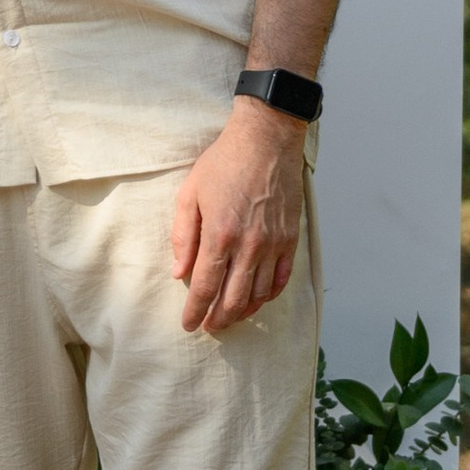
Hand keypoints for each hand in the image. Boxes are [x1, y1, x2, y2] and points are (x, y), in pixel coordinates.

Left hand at [170, 100, 307, 334]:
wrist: (266, 141)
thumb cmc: (223, 164)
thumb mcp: (190, 194)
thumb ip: (183, 237)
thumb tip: (178, 272)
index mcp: (219, 235)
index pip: (205, 287)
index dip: (195, 311)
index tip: (189, 325)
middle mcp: (249, 246)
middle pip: (233, 299)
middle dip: (219, 319)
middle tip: (209, 327)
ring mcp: (273, 245)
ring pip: (260, 295)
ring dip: (243, 312)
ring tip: (230, 317)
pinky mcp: (290, 239)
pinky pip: (282, 279)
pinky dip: (269, 296)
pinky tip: (258, 300)